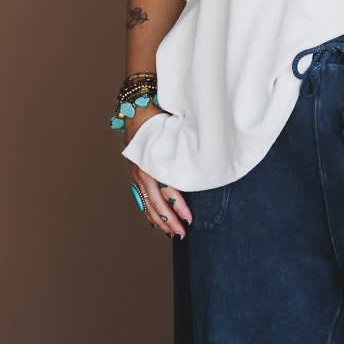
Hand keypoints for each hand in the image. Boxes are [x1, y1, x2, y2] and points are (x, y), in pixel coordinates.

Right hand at [122, 106, 191, 240]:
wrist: (135, 109)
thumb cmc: (158, 118)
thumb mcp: (173, 132)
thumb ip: (186, 148)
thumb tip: (207, 161)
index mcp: (152, 163)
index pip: (166, 190)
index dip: (178, 206)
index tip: (189, 218)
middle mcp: (142, 172)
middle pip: (155, 203)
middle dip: (169, 221)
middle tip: (182, 234)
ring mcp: (137, 175)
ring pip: (147, 204)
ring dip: (160, 220)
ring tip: (171, 233)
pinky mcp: (136, 176)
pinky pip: (142, 199)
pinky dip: (150, 213)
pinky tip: (157, 223)